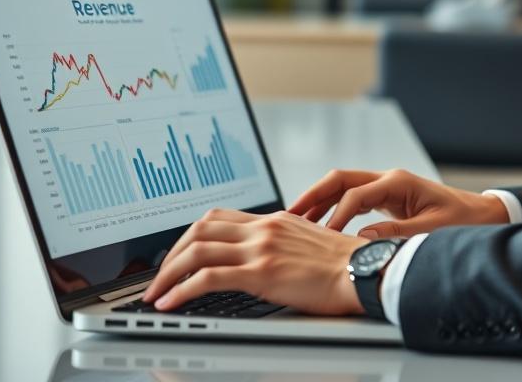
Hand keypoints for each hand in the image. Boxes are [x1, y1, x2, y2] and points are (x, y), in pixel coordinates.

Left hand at [142, 208, 366, 314]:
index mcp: (274, 221)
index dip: (190, 237)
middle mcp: (263, 228)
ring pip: (196, 249)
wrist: (366, 271)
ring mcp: (261, 248)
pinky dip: (182, 290)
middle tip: (158, 277)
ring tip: (155, 293)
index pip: (218, 218)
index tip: (177, 257)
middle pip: (199, 228)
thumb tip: (262, 262)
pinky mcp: (262, 272)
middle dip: (170, 254)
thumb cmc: (345, 267)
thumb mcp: (308, 245)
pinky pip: (208, 277)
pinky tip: (170, 303)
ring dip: (167, 272)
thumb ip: (282, 245)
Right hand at [288, 168, 509, 237]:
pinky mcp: (386, 197)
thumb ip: (396, 233)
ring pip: (342, 187)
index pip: (354, 196)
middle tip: (289, 214)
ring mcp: (385, 186)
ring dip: (319, 201)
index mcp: (397, 183)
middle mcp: (387, 179)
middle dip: (313, 196)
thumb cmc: (463, 222)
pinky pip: (351, 198)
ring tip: (295, 220)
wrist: (483, 216)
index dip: (335, 217)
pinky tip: (319, 224)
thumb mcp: (431, 231)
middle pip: (339, 180)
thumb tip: (361, 239)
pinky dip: (333, 208)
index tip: (323, 238)